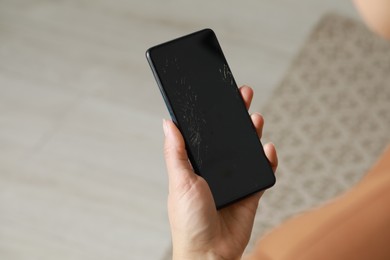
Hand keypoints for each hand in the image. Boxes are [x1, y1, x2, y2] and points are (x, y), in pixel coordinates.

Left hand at [163, 86, 277, 259]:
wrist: (209, 253)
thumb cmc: (189, 221)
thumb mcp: (179, 181)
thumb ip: (176, 152)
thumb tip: (168, 123)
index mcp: (196, 165)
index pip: (206, 134)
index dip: (212, 115)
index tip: (219, 95)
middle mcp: (216, 170)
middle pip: (229, 138)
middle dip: (236, 116)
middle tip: (243, 95)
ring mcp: (234, 181)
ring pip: (247, 151)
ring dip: (252, 133)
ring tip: (255, 117)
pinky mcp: (250, 193)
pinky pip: (262, 173)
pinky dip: (267, 160)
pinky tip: (267, 149)